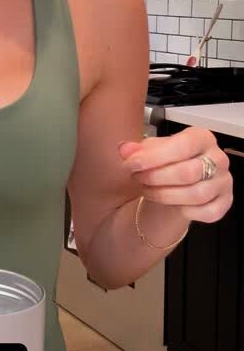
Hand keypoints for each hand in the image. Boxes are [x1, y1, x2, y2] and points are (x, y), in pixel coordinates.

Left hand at [118, 127, 232, 224]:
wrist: (177, 184)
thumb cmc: (166, 163)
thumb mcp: (149, 152)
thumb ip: (136, 150)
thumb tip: (125, 149)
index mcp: (202, 138)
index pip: (182, 146)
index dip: (153, 157)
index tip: (131, 164)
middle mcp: (218, 158)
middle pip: (188, 172)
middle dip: (155, 178)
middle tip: (137, 178)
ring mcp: (223, 182)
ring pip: (196, 194)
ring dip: (164, 195)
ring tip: (147, 190)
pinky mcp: (224, 202)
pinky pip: (207, 212)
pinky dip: (185, 211)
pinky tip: (169, 204)